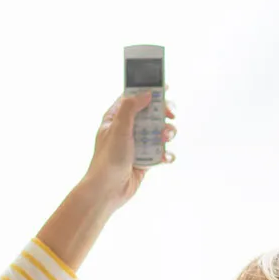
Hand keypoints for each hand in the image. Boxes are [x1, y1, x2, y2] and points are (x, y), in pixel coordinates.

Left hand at [82, 92, 176, 211]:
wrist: (107, 190)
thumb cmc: (108, 159)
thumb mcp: (118, 128)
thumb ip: (131, 108)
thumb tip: (147, 94)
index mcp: (116, 119)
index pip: (133, 98)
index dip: (149, 91)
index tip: (165, 88)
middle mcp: (127, 130)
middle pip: (151, 114)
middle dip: (163, 113)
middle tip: (171, 115)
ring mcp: (137, 145)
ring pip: (159, 132)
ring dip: (167, 133)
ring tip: (166, 138)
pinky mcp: (145, 160)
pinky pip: (160, 152)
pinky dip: (166, 154)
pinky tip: (165, 157)